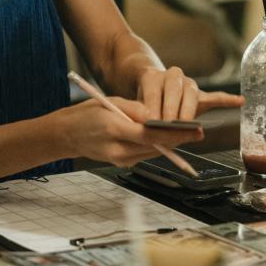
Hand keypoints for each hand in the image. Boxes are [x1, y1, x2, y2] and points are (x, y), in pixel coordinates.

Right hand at [58, 97, 203, 166]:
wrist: (67, 135)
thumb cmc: (86, 114)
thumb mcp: (109, 103)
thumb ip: (134, 109)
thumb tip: (155, 114)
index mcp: (114, 130)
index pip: (150, 134)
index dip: (174, 133)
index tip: (193, 130)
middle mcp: (118, 150)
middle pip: (155, 147)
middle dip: (177, 140)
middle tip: (198, 132)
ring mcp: (120, 160)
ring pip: (152, 152)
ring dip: (170, 144)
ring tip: (188, 134)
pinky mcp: (121, 163)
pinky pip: (144, 154)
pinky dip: (156, 146)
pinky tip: (167, 138)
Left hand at [136, 66, 243, 120]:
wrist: (151, 88)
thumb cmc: (143, 102)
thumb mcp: (136, 107)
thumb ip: (142, 114)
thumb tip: (148, 124)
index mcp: (152, 77)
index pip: (153, 90)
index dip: (151, 106)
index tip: (150, 121)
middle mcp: (171, 75)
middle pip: (174, 89)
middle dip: (171, 108)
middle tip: (169, 124)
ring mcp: (188, 84)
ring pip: (192, 93)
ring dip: (189, 110)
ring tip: (188, 124)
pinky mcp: (201, 94)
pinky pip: (215, 97)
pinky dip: (227, 99)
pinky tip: (240, 101)